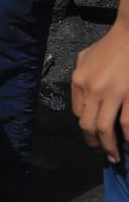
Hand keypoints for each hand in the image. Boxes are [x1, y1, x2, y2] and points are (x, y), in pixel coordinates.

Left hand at [73, 24, 128, 163]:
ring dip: (109, 146)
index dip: (85, 126)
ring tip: (114, 157)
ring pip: (105, 128)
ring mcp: (112, 94)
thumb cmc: (110, 45)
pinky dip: (128, 137)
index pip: (77, 112)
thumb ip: (81, 74)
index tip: (93, 134)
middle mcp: (91, 89)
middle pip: (87, 125)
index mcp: (78, 80)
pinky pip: (127, 124)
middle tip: (101, 153)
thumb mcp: (86, 57)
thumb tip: (81, 93)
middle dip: (93, 143)